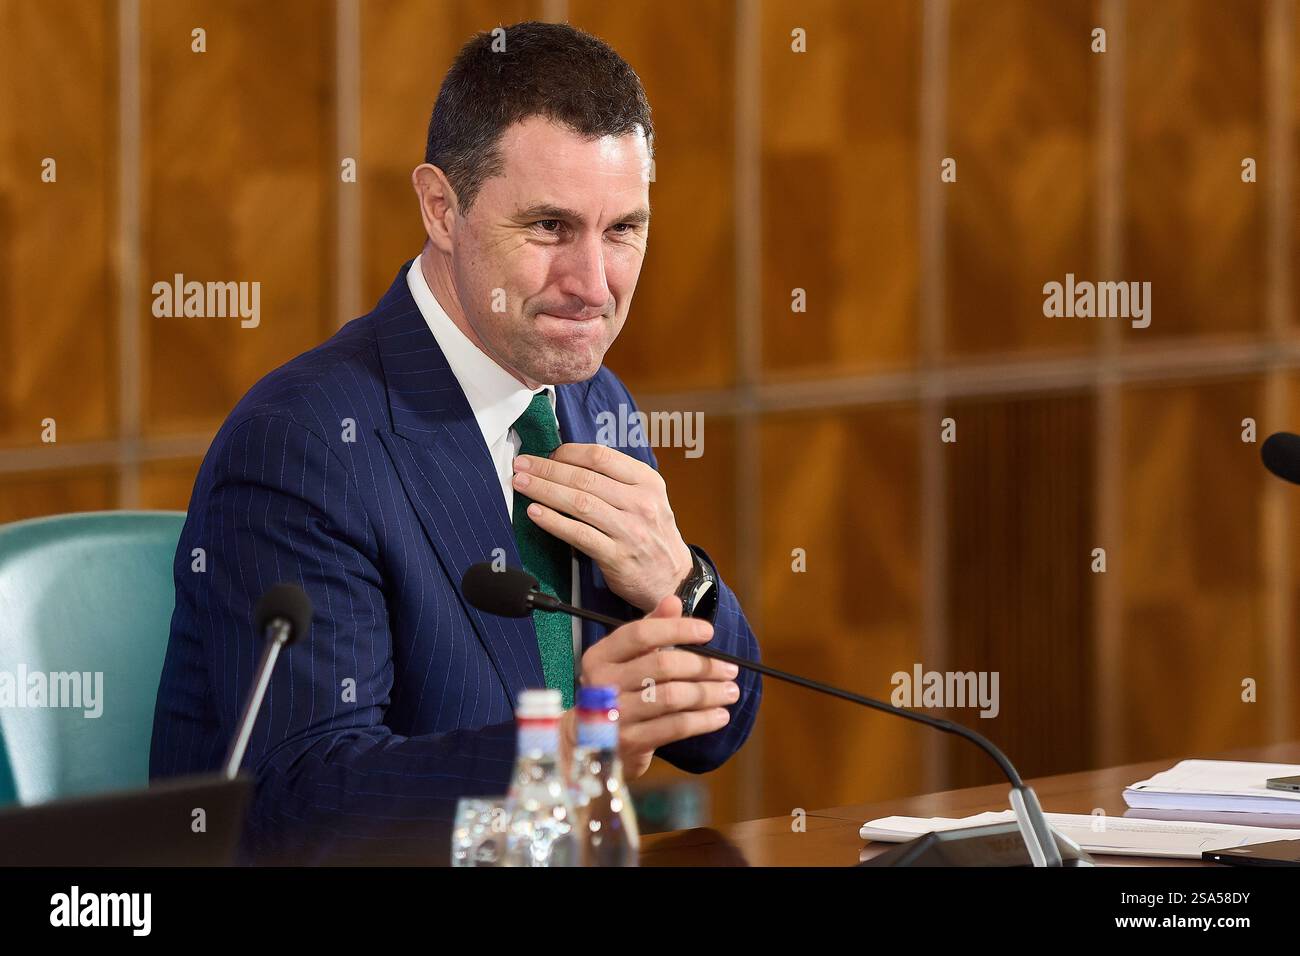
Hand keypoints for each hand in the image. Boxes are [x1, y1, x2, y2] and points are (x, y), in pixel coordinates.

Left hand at [512, 443, 692, 611]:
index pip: (600, 456)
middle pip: (584, 478)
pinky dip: (553, 521)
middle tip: (522, 465)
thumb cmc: (653, 535)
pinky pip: (578, 534)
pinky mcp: (617, 556)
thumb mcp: (648, 498)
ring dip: (544, 490)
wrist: (674, 577)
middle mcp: (640, 502)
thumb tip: (570, 463)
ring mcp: (629, 529)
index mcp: (647, 481)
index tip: (546, 454)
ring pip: (579, 502)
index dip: (567, 453)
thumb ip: (617, 480)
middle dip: (547, 469)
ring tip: (522, 484)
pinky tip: (536, 513)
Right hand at [561, 595, 737, 779]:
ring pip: (673, 696)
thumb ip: (650, 627)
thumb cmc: (617, 690)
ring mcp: (615, 715)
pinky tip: (720, 715)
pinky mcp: (630, 741)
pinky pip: (676, 726)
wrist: (591, 741)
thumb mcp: (627, 657)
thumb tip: (674, 601)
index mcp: (600, 655)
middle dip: (703, 666)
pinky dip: (703, 720)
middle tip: (729, 669)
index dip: (678, 629)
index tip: (708, 632)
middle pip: (662, 665)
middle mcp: (603, 683)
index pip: (641, 633)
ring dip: (709, 693)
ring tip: (730, 691)